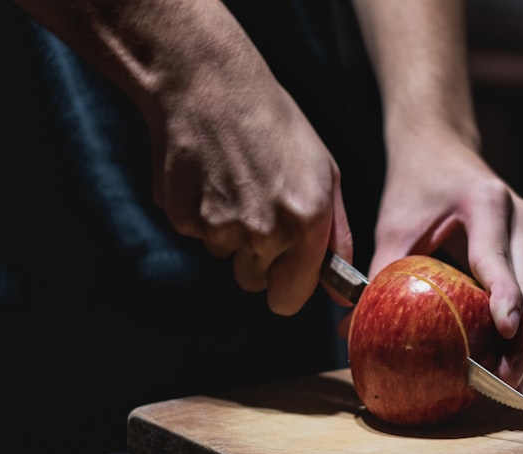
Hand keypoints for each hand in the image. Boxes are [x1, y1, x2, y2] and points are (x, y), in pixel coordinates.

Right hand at [14, 0, 354, 315]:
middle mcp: (263, 232)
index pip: (289, 300)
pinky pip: (197, 235)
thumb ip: (336, 237)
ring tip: (236, 183)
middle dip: (258, 259)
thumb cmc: (275, 126)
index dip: (287, 287)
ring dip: (231, 234)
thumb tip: (340, 294)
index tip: (286, 271)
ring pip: (226, 257)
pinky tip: (211, 176)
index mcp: (306, 222)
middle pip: (254, 282)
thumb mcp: (324, 174)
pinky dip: (203, 214)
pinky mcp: (182, 218)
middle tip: (259, 209)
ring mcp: (218, 227)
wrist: (206, 84)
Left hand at [368, 128, 522, 390]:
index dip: (505, 297)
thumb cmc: (415, 183)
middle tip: (507, 381)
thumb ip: (378, 274)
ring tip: (510, 382)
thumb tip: (351, 327)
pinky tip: (507, 359)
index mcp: (486, 204)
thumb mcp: (394, 225)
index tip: (507, 331)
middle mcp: (518, 217)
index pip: (497, 259)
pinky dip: (520, 324)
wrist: (441, 143)